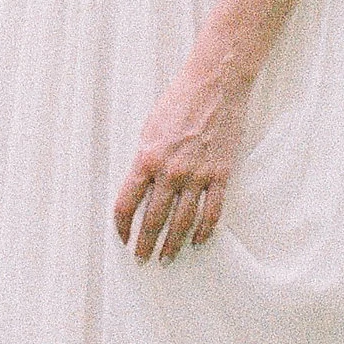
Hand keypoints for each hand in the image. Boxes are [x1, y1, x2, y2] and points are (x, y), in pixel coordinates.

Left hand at [114, 53, 250, 263]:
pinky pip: (212, 212)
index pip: (126, 204)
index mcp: (147, 158)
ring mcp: (198, 176)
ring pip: (182, 223)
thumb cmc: (180, 100)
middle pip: (154, 220)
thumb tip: (141, 188)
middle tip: (142, 259)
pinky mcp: (221, 175)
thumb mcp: (150, 129)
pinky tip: (197, 240)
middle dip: (145, 244)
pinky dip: (204, 231)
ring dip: (173, 245)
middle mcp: (171, 172)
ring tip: (166, 259)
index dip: (122, 227)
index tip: (122, 238)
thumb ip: (145, 161)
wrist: (216, 84)